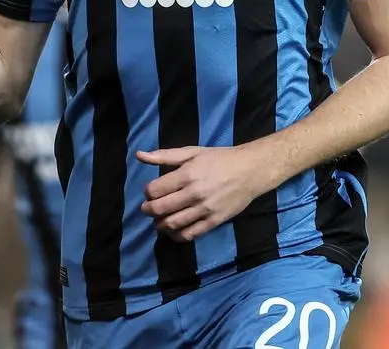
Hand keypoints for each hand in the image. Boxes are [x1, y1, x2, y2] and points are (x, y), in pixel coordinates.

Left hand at [137, 145, 278, 241]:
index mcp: (187, 174)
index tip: (149, 192)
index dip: (147, 193)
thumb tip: (139, 155)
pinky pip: (190, 234)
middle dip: (148, 210)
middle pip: (160, 209)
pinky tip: (172, 232)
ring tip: (158, 221)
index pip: (155, 190)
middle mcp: (194, 194)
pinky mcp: (214, 222)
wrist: (250, 171)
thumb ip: (164, 155)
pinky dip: (177, 236)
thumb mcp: (191, 152)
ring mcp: (204, 210)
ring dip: (160, 225)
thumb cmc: (219, 159)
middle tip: (147, 209)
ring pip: (173, 224)